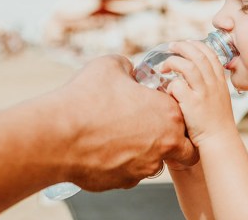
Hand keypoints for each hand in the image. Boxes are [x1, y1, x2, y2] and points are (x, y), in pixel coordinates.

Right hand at [50, 55, 197, 189]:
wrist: (58, 134)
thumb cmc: (86, 98)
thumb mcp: (111, 66)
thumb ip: (129, 67)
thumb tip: (130, 70)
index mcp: (168, 113)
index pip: (189, 119)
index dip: (176, 116)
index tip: (160, 113)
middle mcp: (164, 143)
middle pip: (185, 151)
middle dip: (173, 144)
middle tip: (151, 133)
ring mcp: (145, 166)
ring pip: (154, 163)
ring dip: (144, 153)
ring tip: (119, 139)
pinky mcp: (125, 182)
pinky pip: (130, 174)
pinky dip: (121, 165)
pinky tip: (104, 151)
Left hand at [162, 41, 236, 146]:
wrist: (219, 141)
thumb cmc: (216, 121)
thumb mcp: (219, 97)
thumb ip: (209, 84)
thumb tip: (194, 72)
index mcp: (220, 81)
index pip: (210, 54)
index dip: (197, 45)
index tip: (187, 43)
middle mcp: (213, 84)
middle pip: (198, 55)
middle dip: (182, 47)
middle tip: (171, 47)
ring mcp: (203, 94)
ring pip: (187, 66)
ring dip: (173, 62)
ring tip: (164, 65)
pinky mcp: (192, 105)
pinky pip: (177, 86)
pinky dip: (170, 85)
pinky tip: (167, 90)